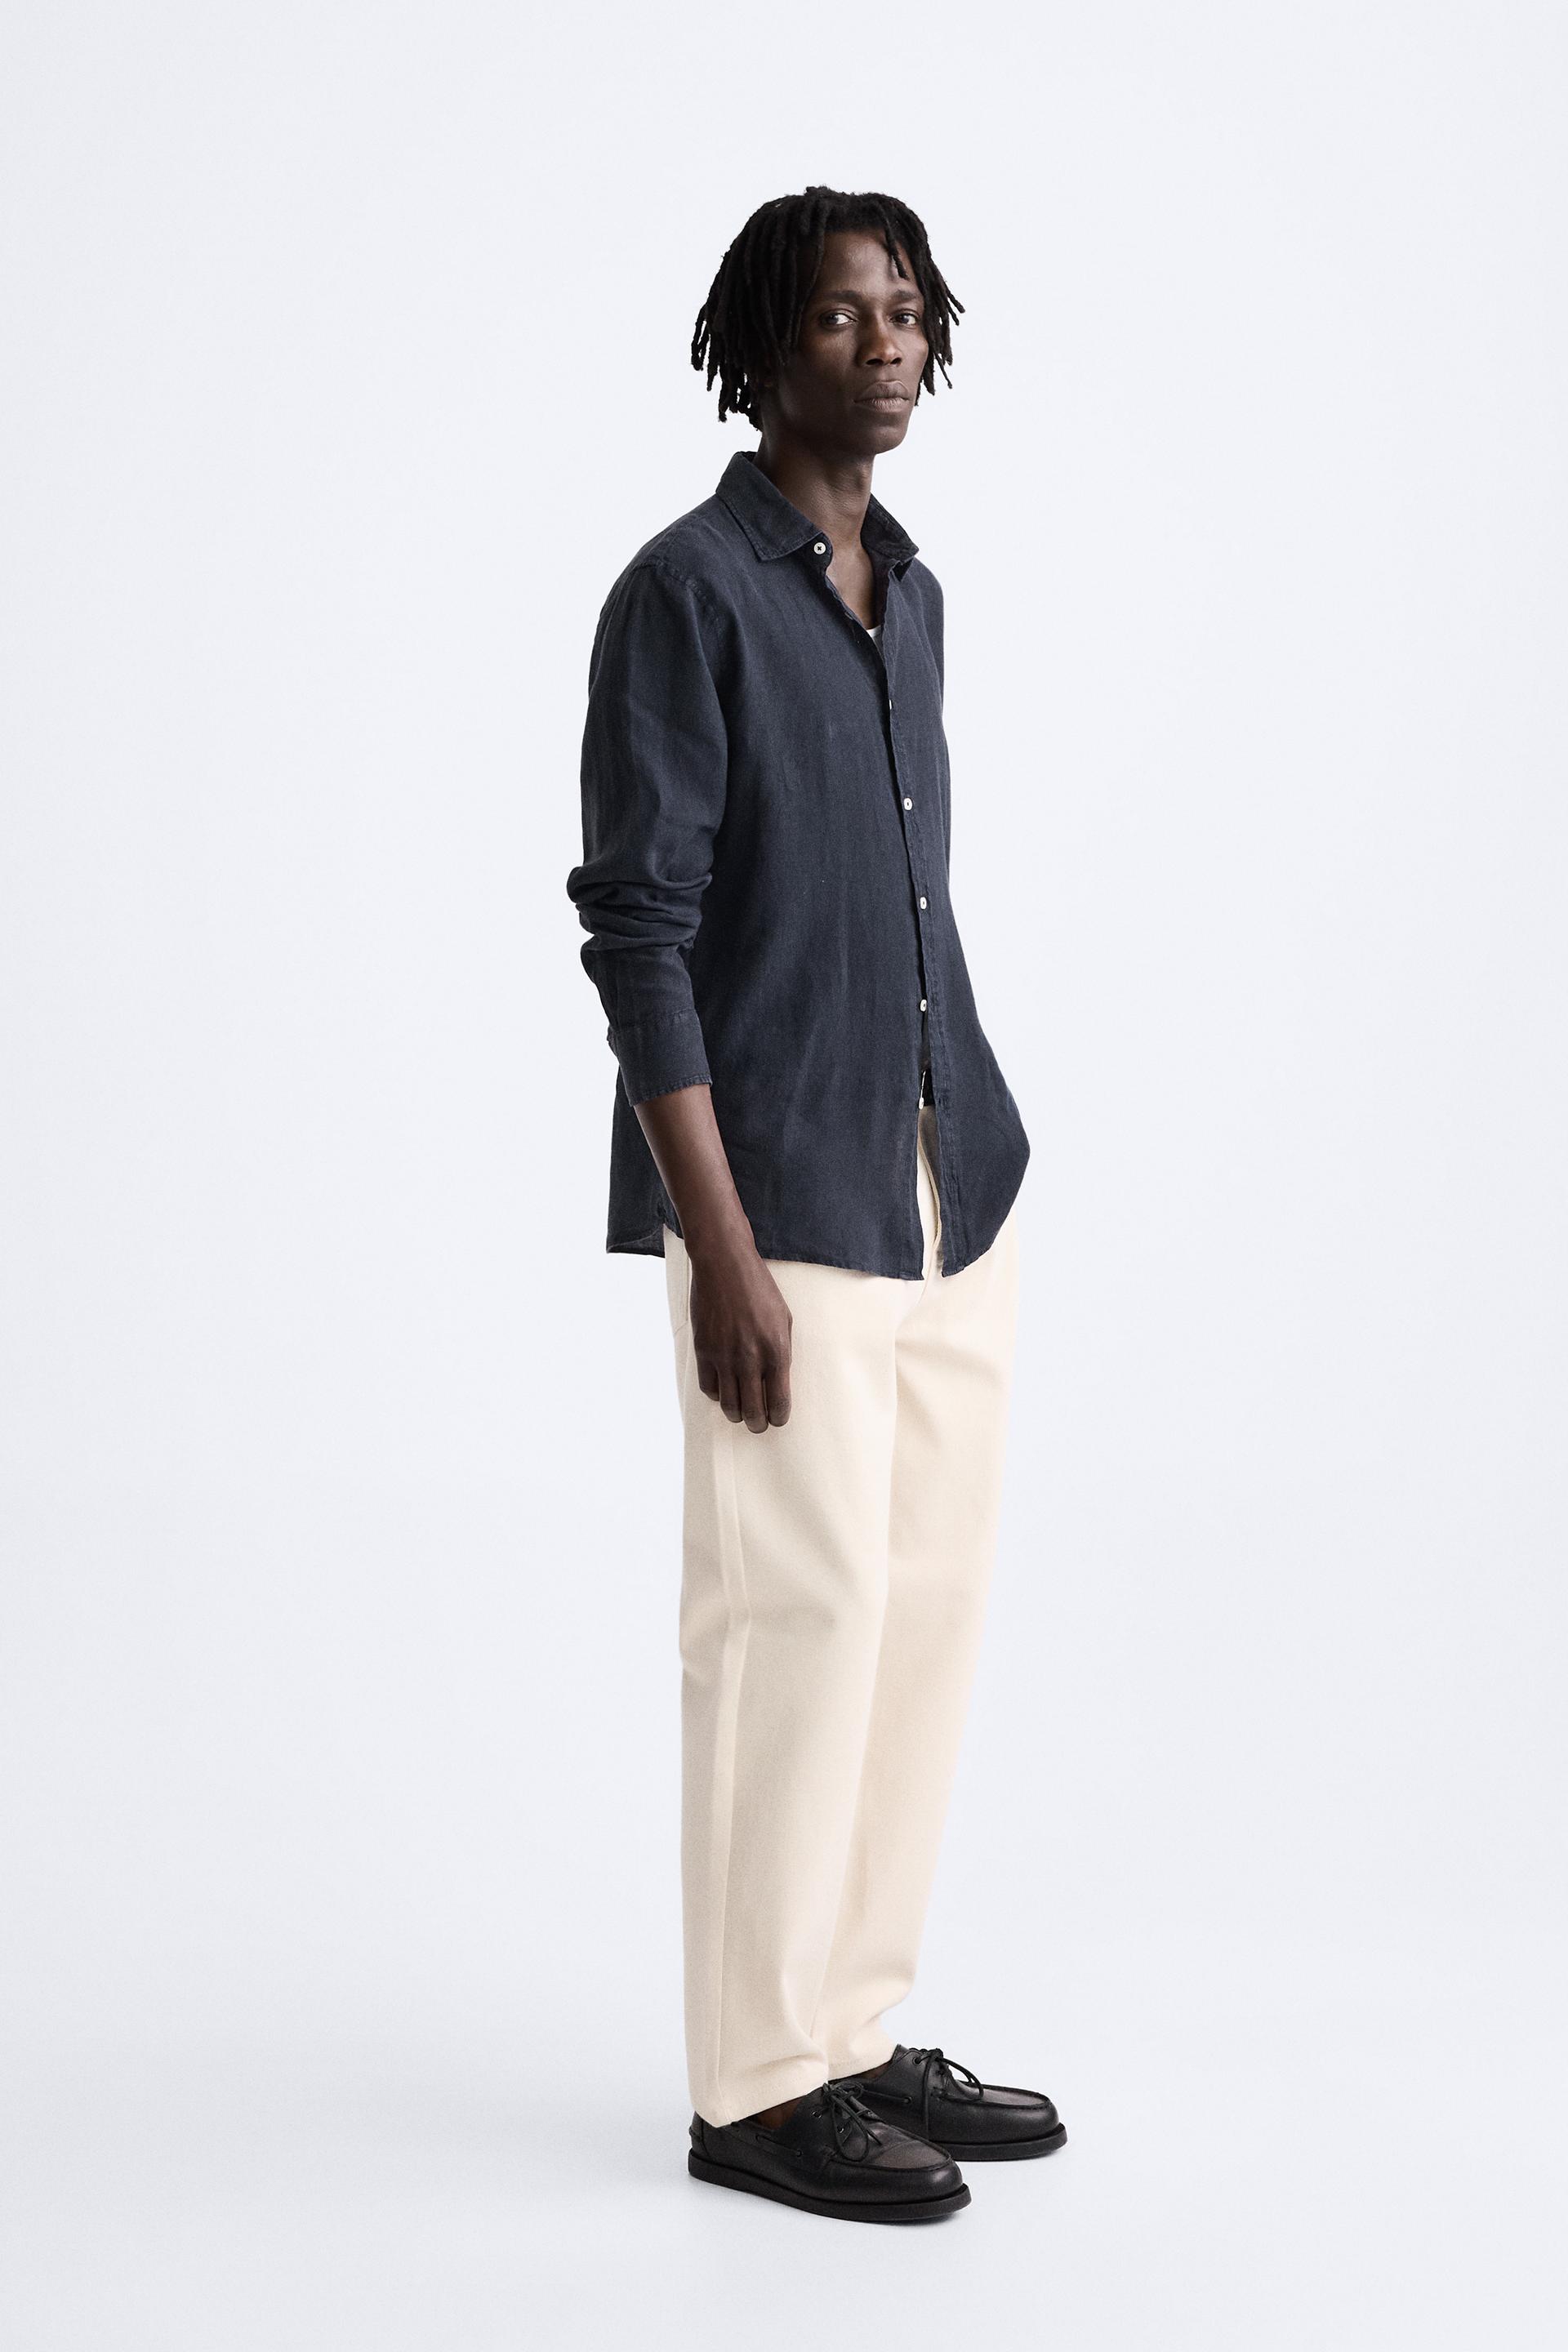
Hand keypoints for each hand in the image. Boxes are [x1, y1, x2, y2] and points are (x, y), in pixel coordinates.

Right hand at [688, 1238, 793, 1430]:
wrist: (724, 1265)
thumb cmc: (759, 1289)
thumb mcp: (784, 1318)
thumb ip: (782, 1351)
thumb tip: (777, 1380)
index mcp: (776, 1351)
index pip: (779, 1401)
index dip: (779, 1417)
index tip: (777, 1419)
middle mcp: (750, 1359)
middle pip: (753, 1411)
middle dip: (758, 1423)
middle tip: (758, 1424)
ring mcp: (724, 1357)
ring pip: (729, 1405)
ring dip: (736, 1414)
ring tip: (741, 1413)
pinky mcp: (703, 1351)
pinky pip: (708, 1388)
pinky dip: (717, 1395)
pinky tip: (723, 1390)